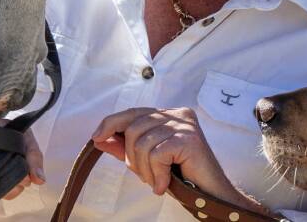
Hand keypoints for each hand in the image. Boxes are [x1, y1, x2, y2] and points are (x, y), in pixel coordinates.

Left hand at [91, 107, 235, 199]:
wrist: (210, 194)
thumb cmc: (181, 176)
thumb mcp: (148, 160)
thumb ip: (126, 147)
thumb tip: (100, 138)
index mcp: (169, 115)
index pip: (133, 112)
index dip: (111, 123)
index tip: (96, 137)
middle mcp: (178, 114)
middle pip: (134, 128)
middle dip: (133, 158)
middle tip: (147, 176)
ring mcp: (185, 125)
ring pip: (143, 143)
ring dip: (146, 170)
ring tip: (158, 181)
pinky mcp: (189, 139)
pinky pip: (157, 155)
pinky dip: (157, 174)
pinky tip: (165, 184)